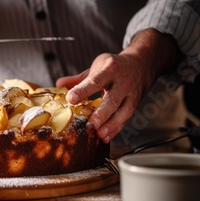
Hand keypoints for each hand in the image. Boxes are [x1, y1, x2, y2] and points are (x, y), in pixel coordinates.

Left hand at [56, 29, 178, 142]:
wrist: (140, 64)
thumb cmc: (115, 66)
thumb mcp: (97, 66)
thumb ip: (78, 78)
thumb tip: (59, 84)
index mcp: (110, 69)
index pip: (95, 80)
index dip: (83, 90)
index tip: (70, 99)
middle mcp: (122, 82)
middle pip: (113, 99)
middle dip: (102, 113)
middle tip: (90, 123)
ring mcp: (130, 94)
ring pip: (123, 112)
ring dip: (111, 125)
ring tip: (99, 134)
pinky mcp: (134, 104)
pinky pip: (126, 118)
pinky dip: (116, 129)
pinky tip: (106, 137)